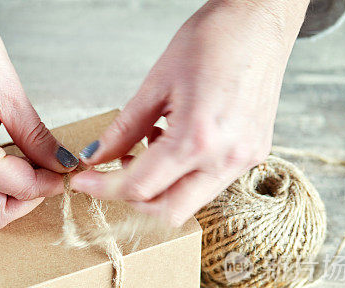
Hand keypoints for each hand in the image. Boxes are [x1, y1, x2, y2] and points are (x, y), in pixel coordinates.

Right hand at [0, 1, 77, 228]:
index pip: (19, 190)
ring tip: (27, 163)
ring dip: (7, 194)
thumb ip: (37, 139)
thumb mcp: (11, 94)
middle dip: (26, 201)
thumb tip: (61, 165)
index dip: (49, 183)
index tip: (65, 171)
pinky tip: (4, 157)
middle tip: (47, 175)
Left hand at [71, 0, 308, 225]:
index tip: (83, 181)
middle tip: (113, 173)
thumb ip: (123, 129)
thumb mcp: (156, 83)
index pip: (140, 187)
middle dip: (133, 199)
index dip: (104, 188)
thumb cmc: (213, 40)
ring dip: (160, 187)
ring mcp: (244, 160)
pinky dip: (183, 174)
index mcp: (198, 139)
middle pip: (168, 212)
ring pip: (190, 202)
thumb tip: (95, 156)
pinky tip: (174, 142)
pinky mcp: (254, 154)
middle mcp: (226, 159)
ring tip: (148, 147)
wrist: (261, 19)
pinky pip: (209, 183)